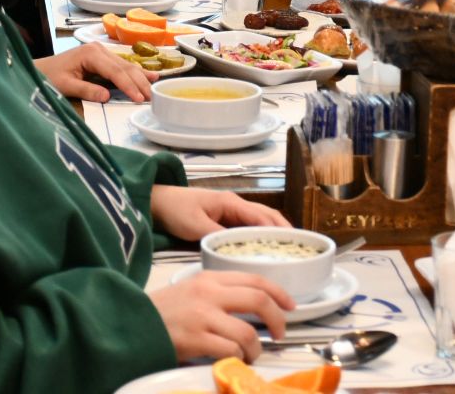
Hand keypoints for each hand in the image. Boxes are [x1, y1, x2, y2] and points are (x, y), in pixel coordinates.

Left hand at [36, 43, 151, 103]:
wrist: (38, 69)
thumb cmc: (48, 77)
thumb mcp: (65, 86)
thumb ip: (86, 90)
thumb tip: (107, 96)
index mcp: (91, 54)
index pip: (116, 72)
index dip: (129, 86)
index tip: (139, 98)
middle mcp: (99, 50)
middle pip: (125, 67)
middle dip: (140, 83)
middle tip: (152, 98)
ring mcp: (102, 52)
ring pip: (127, 66)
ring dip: (141, 78)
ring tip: (154, 90)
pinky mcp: (103, 58)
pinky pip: (123, 66)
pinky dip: (136, 73)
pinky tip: (151, 76)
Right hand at [149, 271, 292, 360]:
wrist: (130, 325)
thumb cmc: (162, 311)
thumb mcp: (191, 290)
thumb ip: (219, 293)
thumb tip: (253, 308)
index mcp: (210, 278)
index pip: (255, 279)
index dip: (279, 293)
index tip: (291, 305)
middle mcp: (209, 294)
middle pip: (258, 299)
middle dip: (277, 318)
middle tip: (280, 333)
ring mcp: (203, 317)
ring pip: (247, 332)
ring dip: (256, 348)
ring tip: (252, 354)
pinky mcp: (195, 340)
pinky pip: (230, 350)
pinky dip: (238, 358)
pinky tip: (234, 360)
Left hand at [151, 185, 290, 241]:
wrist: (156, 203)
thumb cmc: (175, 210)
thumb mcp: (195, 225)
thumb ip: (217, 236)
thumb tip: (238, 250)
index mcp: (231, 203)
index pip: (262, 216)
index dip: (279, 229)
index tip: (294, 242)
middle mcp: (235, 205)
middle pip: (266, 216)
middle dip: (283, 230)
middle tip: (298, 248)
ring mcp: (230, 212)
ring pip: (258, 222)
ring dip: (273, 233)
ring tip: (287, 251)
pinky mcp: (224, 220)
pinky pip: (247, 228)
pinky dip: (259, 236)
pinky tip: (263, 250)